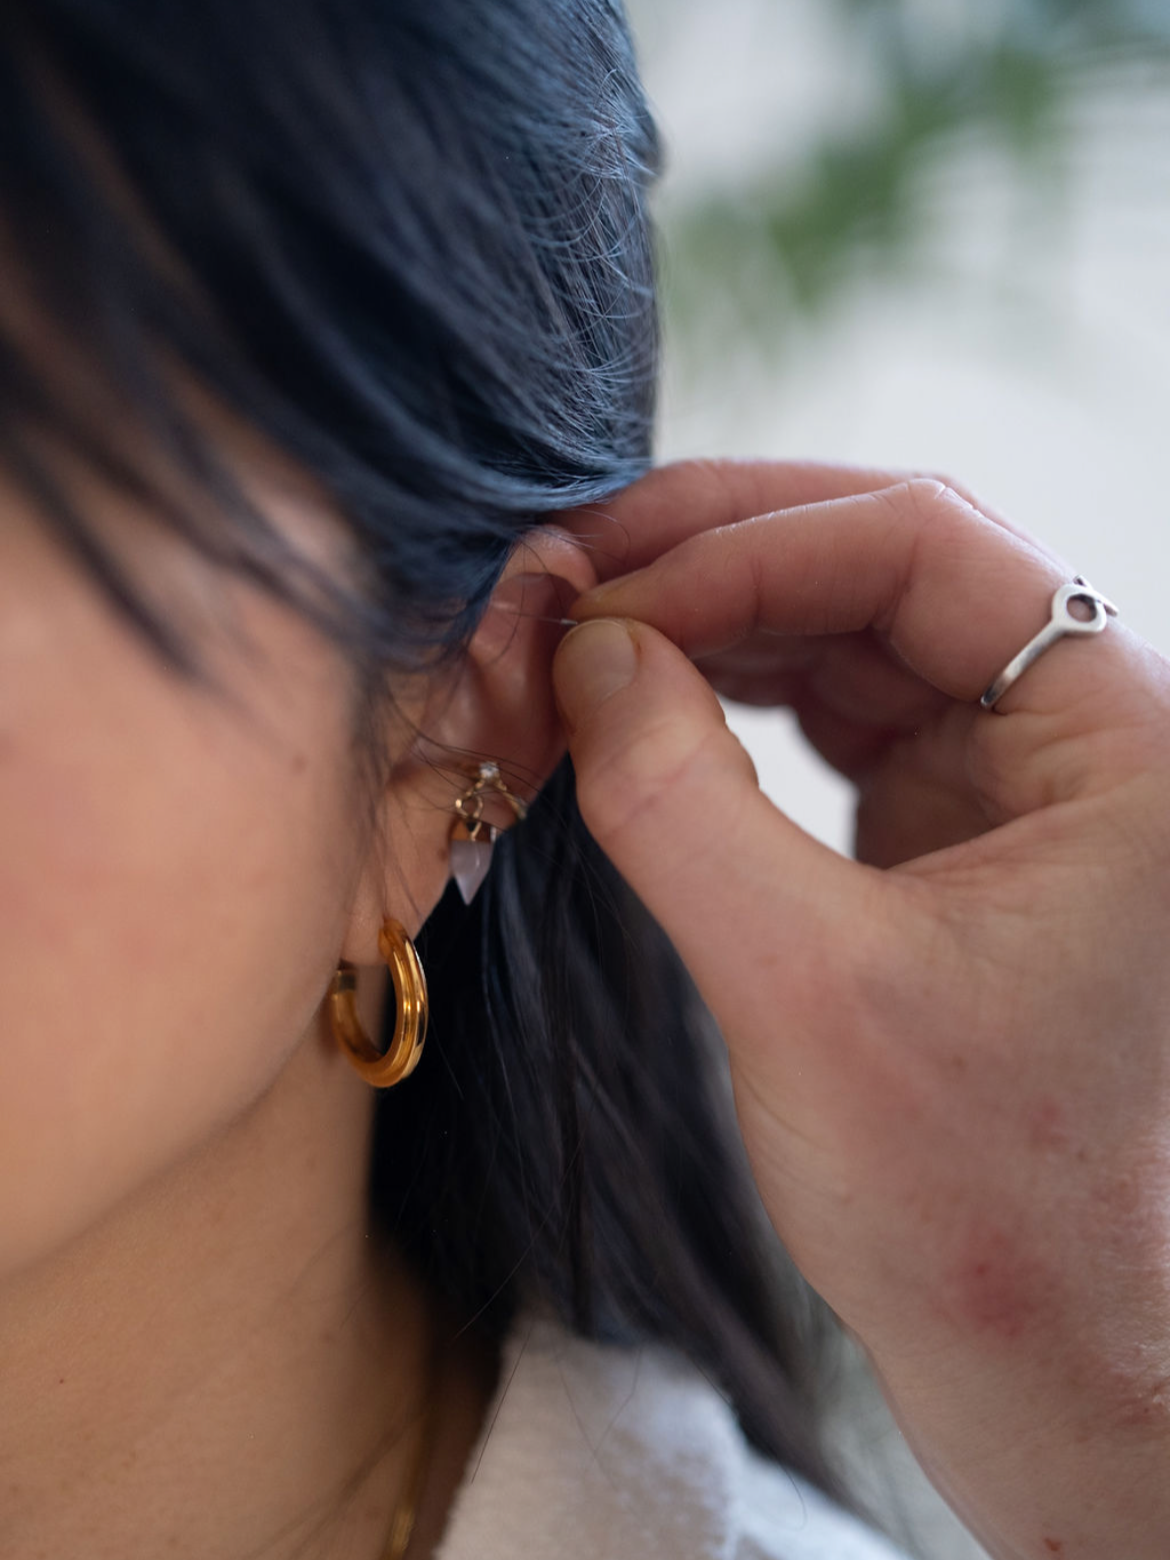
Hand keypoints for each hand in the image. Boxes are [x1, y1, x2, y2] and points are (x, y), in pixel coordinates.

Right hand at [551, 461, 1169, 1559]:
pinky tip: (628, 701)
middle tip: (563, 573)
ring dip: (698, 618)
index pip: (924, 548)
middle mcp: (1076, 732)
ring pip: (839, 625)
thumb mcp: (804, 994)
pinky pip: (819, 705)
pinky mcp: (938, 821)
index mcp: (1120, 742)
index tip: (599, 600)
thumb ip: (680, 803)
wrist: (1025, 1343)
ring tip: (570, 638)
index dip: (747, 545)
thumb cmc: (972, 1203)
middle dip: (711, 557)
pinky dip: (714, 691)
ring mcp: (1004, 773)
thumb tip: (583, 650)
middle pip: (878, 561)